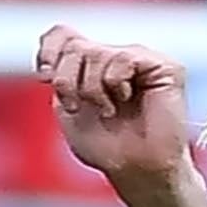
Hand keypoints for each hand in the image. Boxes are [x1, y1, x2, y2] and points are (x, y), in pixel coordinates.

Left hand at [36, 27, 196, 187]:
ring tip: (107, 111)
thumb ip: (59, 79)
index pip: (62, 35)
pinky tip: (125, 98)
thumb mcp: (67, 111)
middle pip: (75, 46)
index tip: (45, 77)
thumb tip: (52, 60)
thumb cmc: (107, 149)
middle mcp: (114, 56)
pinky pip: (122, 58)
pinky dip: (115, 84)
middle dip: (67, 81)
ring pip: (97, 53)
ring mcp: (138, 59)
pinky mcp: (162, 66)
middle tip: (77, 108)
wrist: (136, 171)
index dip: (49, 50)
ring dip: (92, 90)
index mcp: (90, 65)